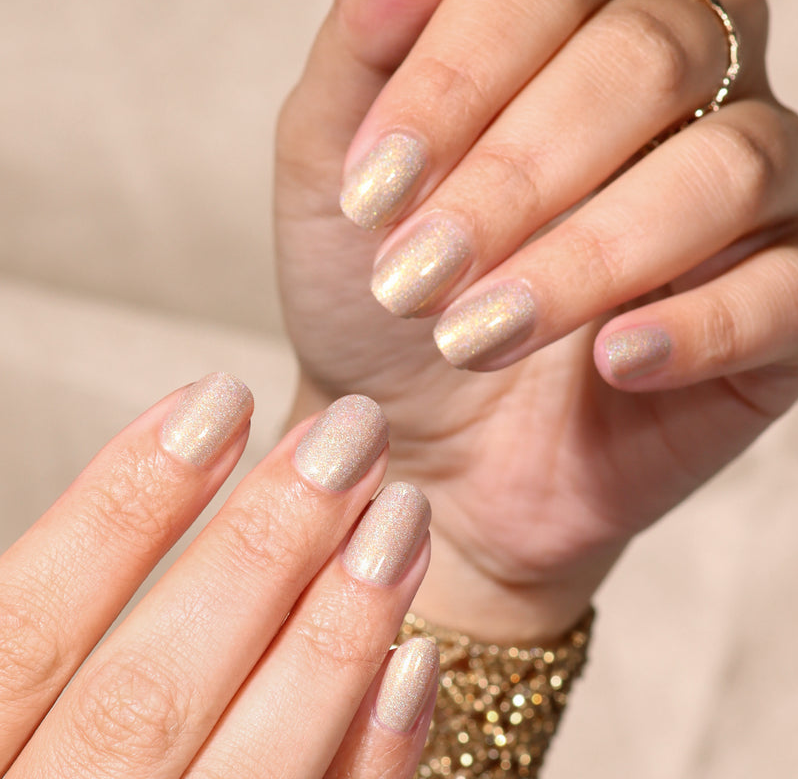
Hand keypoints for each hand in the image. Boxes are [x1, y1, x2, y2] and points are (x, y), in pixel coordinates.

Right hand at [0, 374, 435, 777]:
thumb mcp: (15, 705)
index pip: (26, 627)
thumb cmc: (47, 753)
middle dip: (261, 546)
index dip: (120, 502)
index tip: (214, 396)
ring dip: (335, 631)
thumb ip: (45, 643)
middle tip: (349, 434)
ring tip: (402, 512)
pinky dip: (371, 758)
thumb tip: (157, 484)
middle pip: (152, 688)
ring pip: (249, 766)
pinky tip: (417, 659)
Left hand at [275, 0, 797, 640]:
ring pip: (722, 169)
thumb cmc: (379, 304)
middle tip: (416, 273)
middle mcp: (685, 90)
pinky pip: (785, 292)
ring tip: (474, 335)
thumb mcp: (337, 175)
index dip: (460, 72)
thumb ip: (365, 58)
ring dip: (583, 257)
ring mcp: (745, 199)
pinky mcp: (776, 306)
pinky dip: (696, 324)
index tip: (376, 187)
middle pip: (651, 56)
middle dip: (515, 173)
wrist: (424, 439)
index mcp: (577, 31)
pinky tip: (612, 359)